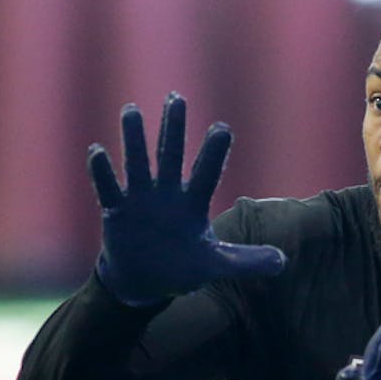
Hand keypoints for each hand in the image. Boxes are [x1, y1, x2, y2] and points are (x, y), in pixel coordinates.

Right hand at [88, 93, 286, 306]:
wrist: (144, 281)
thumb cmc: (182, 267)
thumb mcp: (215, 265)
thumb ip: (246, 261)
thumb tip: (283, 262)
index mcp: (193, 204)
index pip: (206, 174)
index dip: (214, 153)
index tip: (222, 128)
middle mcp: (167, 194)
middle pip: (171, 156)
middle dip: (173, 128)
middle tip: (176, 98)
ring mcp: (140, 199)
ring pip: (138, 163)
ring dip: (134, 139)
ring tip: (131, 110)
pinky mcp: (117, 210)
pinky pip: (109, 188)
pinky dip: (102, 172)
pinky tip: (97, 150)